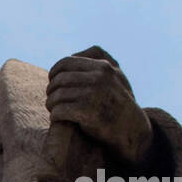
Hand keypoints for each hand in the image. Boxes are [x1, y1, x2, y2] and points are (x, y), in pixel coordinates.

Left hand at [46, 46, 152, 166]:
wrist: (131, 127)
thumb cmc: (118, 101)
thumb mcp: (115, 75)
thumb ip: (99, 60)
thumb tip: (74, 54)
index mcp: (102, 66)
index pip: (65, 63)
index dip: (54, 73)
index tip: (52, 82)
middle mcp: (99, 78)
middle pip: (59, 80)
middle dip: (51, 91)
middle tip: (52, 100)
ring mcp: (94, 95)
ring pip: (57, 96)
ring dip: (51, 104)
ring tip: (54, 109)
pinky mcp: (88, 112)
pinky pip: (59, 110)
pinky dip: (55, 115)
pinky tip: (57, 118)